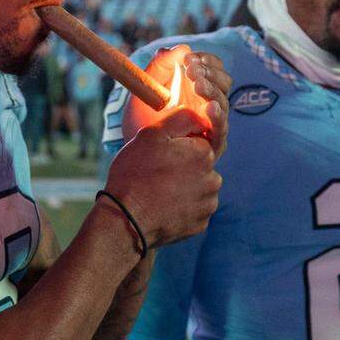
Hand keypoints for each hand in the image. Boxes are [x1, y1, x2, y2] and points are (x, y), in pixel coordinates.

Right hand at [105, 108, 222, 248]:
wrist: (126, 221)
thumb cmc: (135, 174)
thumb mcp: (151, 135)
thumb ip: (180, 118)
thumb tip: (199, 114)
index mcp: (203, 153)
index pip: (197, 143)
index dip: (177, 148)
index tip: (160, 156)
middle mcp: (213, 178)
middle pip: (200, 166)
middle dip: (183, 168)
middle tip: (156, 175)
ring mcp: (208, 204)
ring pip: (199, 189)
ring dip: (184, 188)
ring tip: (158, 193)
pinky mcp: (201, 224)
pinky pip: (194, 210)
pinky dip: (182, 208)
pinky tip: (163, 208)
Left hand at [123, 45, 232, 159]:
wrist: (134, 152)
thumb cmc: (141, 120)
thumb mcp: (146, 88)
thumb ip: (160, 65)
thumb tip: (181, 48)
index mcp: (195, 88)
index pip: (213, 68)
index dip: (206, 60)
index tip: (189, 58)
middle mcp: (207, 104)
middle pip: (224, 83)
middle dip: (209, 73)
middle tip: (191, 71)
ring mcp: (210, 124)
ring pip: (223, 103)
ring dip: (212, 90)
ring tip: (197, 84)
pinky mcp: (211, 144)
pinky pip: (221, 129)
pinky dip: (217, 116)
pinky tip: (209, 107)